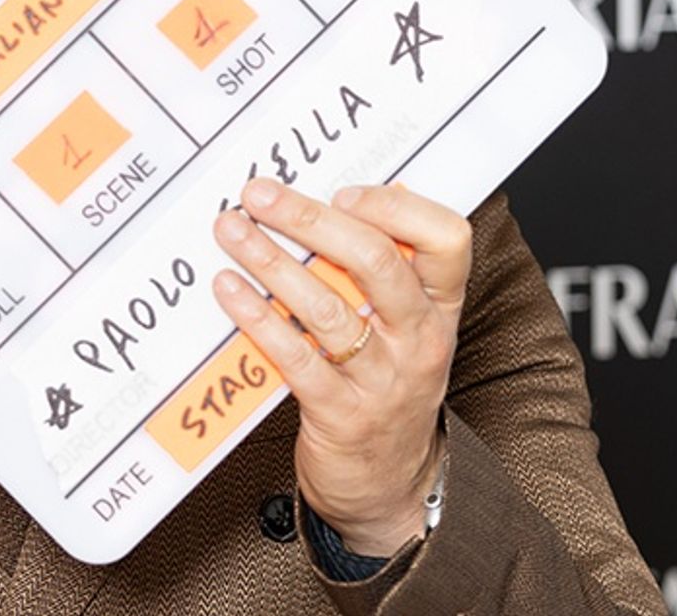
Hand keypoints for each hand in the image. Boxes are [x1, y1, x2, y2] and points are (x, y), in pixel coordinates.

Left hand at [212, 179, 468, 554]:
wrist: (389, 483)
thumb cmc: (385, 382)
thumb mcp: (402, 325)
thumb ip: (378, 268)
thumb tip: (338, 197)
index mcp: (438, 304)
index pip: (447, 239)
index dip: (394, 208)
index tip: (340, 193)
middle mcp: (420, 338)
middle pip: (376, 262)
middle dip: (310, 220)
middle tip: (259, 195)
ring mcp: (383, 380)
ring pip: (327, 308)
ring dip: (271, 262)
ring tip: (231, 231)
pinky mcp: (341, 414)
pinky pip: (296, 357)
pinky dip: (258, 318)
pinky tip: (229, 290)